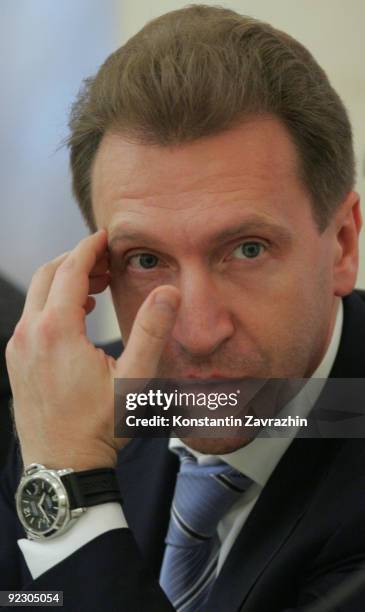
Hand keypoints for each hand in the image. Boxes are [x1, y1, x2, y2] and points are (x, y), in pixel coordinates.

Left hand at [5, 229, 179, 469]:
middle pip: (48, 276)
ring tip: (96, 287)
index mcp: (56, 332)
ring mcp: (17, 349)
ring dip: (63, 282)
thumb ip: (153, 331)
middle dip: (75, 261)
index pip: (69, 270)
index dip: (89, 248)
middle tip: (105, 262)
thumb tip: (170, 292)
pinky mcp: (16, 362)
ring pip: (37, 296)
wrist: (63, 467)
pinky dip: (52, 305)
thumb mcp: (134, 379)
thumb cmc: (99, 428)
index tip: (104, 237)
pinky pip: (31, 318)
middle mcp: (29, 334)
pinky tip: (77, 316)